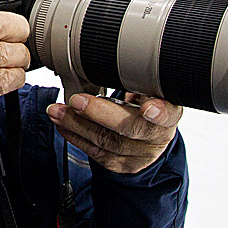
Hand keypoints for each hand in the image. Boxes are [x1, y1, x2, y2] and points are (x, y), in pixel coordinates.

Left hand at [46, 92, 182, 173]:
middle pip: (129, 129)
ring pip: (106, 142)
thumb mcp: (151, 89)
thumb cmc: (149, 104)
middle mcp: (157, 137)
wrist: (150, 135)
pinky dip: (75, 136)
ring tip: (58, 111)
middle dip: (99, 113)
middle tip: (77, 101)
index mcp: (169, 114)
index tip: (148, 108)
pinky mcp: (121, 164)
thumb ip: (140, 81)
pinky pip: (96, 153)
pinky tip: (63, 124)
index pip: (168, 114)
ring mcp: (139, 155)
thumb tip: (112, 62)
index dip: (159, 112)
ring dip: (77, 124)